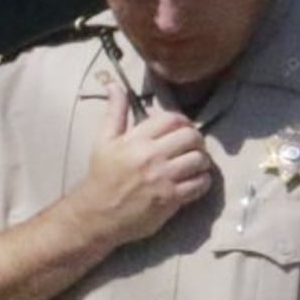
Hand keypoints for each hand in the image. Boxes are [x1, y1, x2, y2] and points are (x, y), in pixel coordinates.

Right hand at [76, 89, 213, 247]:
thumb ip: (114, 112)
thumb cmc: (101, 176)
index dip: (183, 121)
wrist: (96, 213)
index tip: (181, 130)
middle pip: (191, 137)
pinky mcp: (171, 199)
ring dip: (202, 161)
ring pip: (199, 160)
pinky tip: (194, 181)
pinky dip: (202, 181)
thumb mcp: (103, 141)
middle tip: (192, 147)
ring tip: (195, 164)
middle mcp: (152, 156)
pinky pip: (200, 184)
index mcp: (136, 139)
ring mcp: (163, 178)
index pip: (172, 119)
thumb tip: (114, 85)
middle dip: (196, 141)